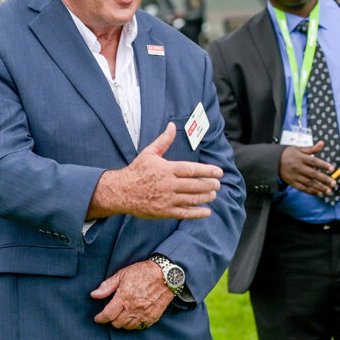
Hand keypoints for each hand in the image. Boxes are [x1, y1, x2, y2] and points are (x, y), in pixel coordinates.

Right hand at [89, 123, 220, 219]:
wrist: (120, 191)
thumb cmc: (137, 171)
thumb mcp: (149, 153)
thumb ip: (164, 141)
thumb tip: (171, 126)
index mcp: (167, 169)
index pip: (192, 170)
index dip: (207, 171)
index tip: (219, 172)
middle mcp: (168, 184)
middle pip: (195, 185)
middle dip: (210, 184)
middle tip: (218, 184)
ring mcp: (167, 199)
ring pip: (192, 199)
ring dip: (206, 197)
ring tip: (213, 194)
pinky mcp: (164, 211)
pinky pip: (184, 213)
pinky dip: (197, 213)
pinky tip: (207, 212)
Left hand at [91, 260, 172, 329]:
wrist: (167, 275)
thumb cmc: (144, 272)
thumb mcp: (123, 274)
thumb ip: (107, 286)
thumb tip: (94, 295)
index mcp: (124, 297)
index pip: (107, 315)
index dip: (100, 318)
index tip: (98, 318)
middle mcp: (133, 308)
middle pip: (117, 324)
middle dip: (111, 320)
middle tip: (112, 314)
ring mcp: (144, 314)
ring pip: (128, 327)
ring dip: (123, 323)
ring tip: (123, 315)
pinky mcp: (153, 316)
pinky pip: (141, 327)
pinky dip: (136, 324)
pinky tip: (135, 317)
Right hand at [278, 141, 335, 196]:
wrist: (273, 162)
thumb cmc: (289, 154)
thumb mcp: (299, 149)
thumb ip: (312, 148)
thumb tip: (322, 143)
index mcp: (301, 157)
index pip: (314, 161)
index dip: (324, 165)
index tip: (333, 169)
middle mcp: (298, 167)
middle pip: (313, 174)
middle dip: (324, 179)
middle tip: (334, 183)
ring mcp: (295, 176)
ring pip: (309, 183)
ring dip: (320, 188)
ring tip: (329, 191)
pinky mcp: (292, 182)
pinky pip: (302, 188)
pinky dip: (311, 192)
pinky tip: (319, 194)